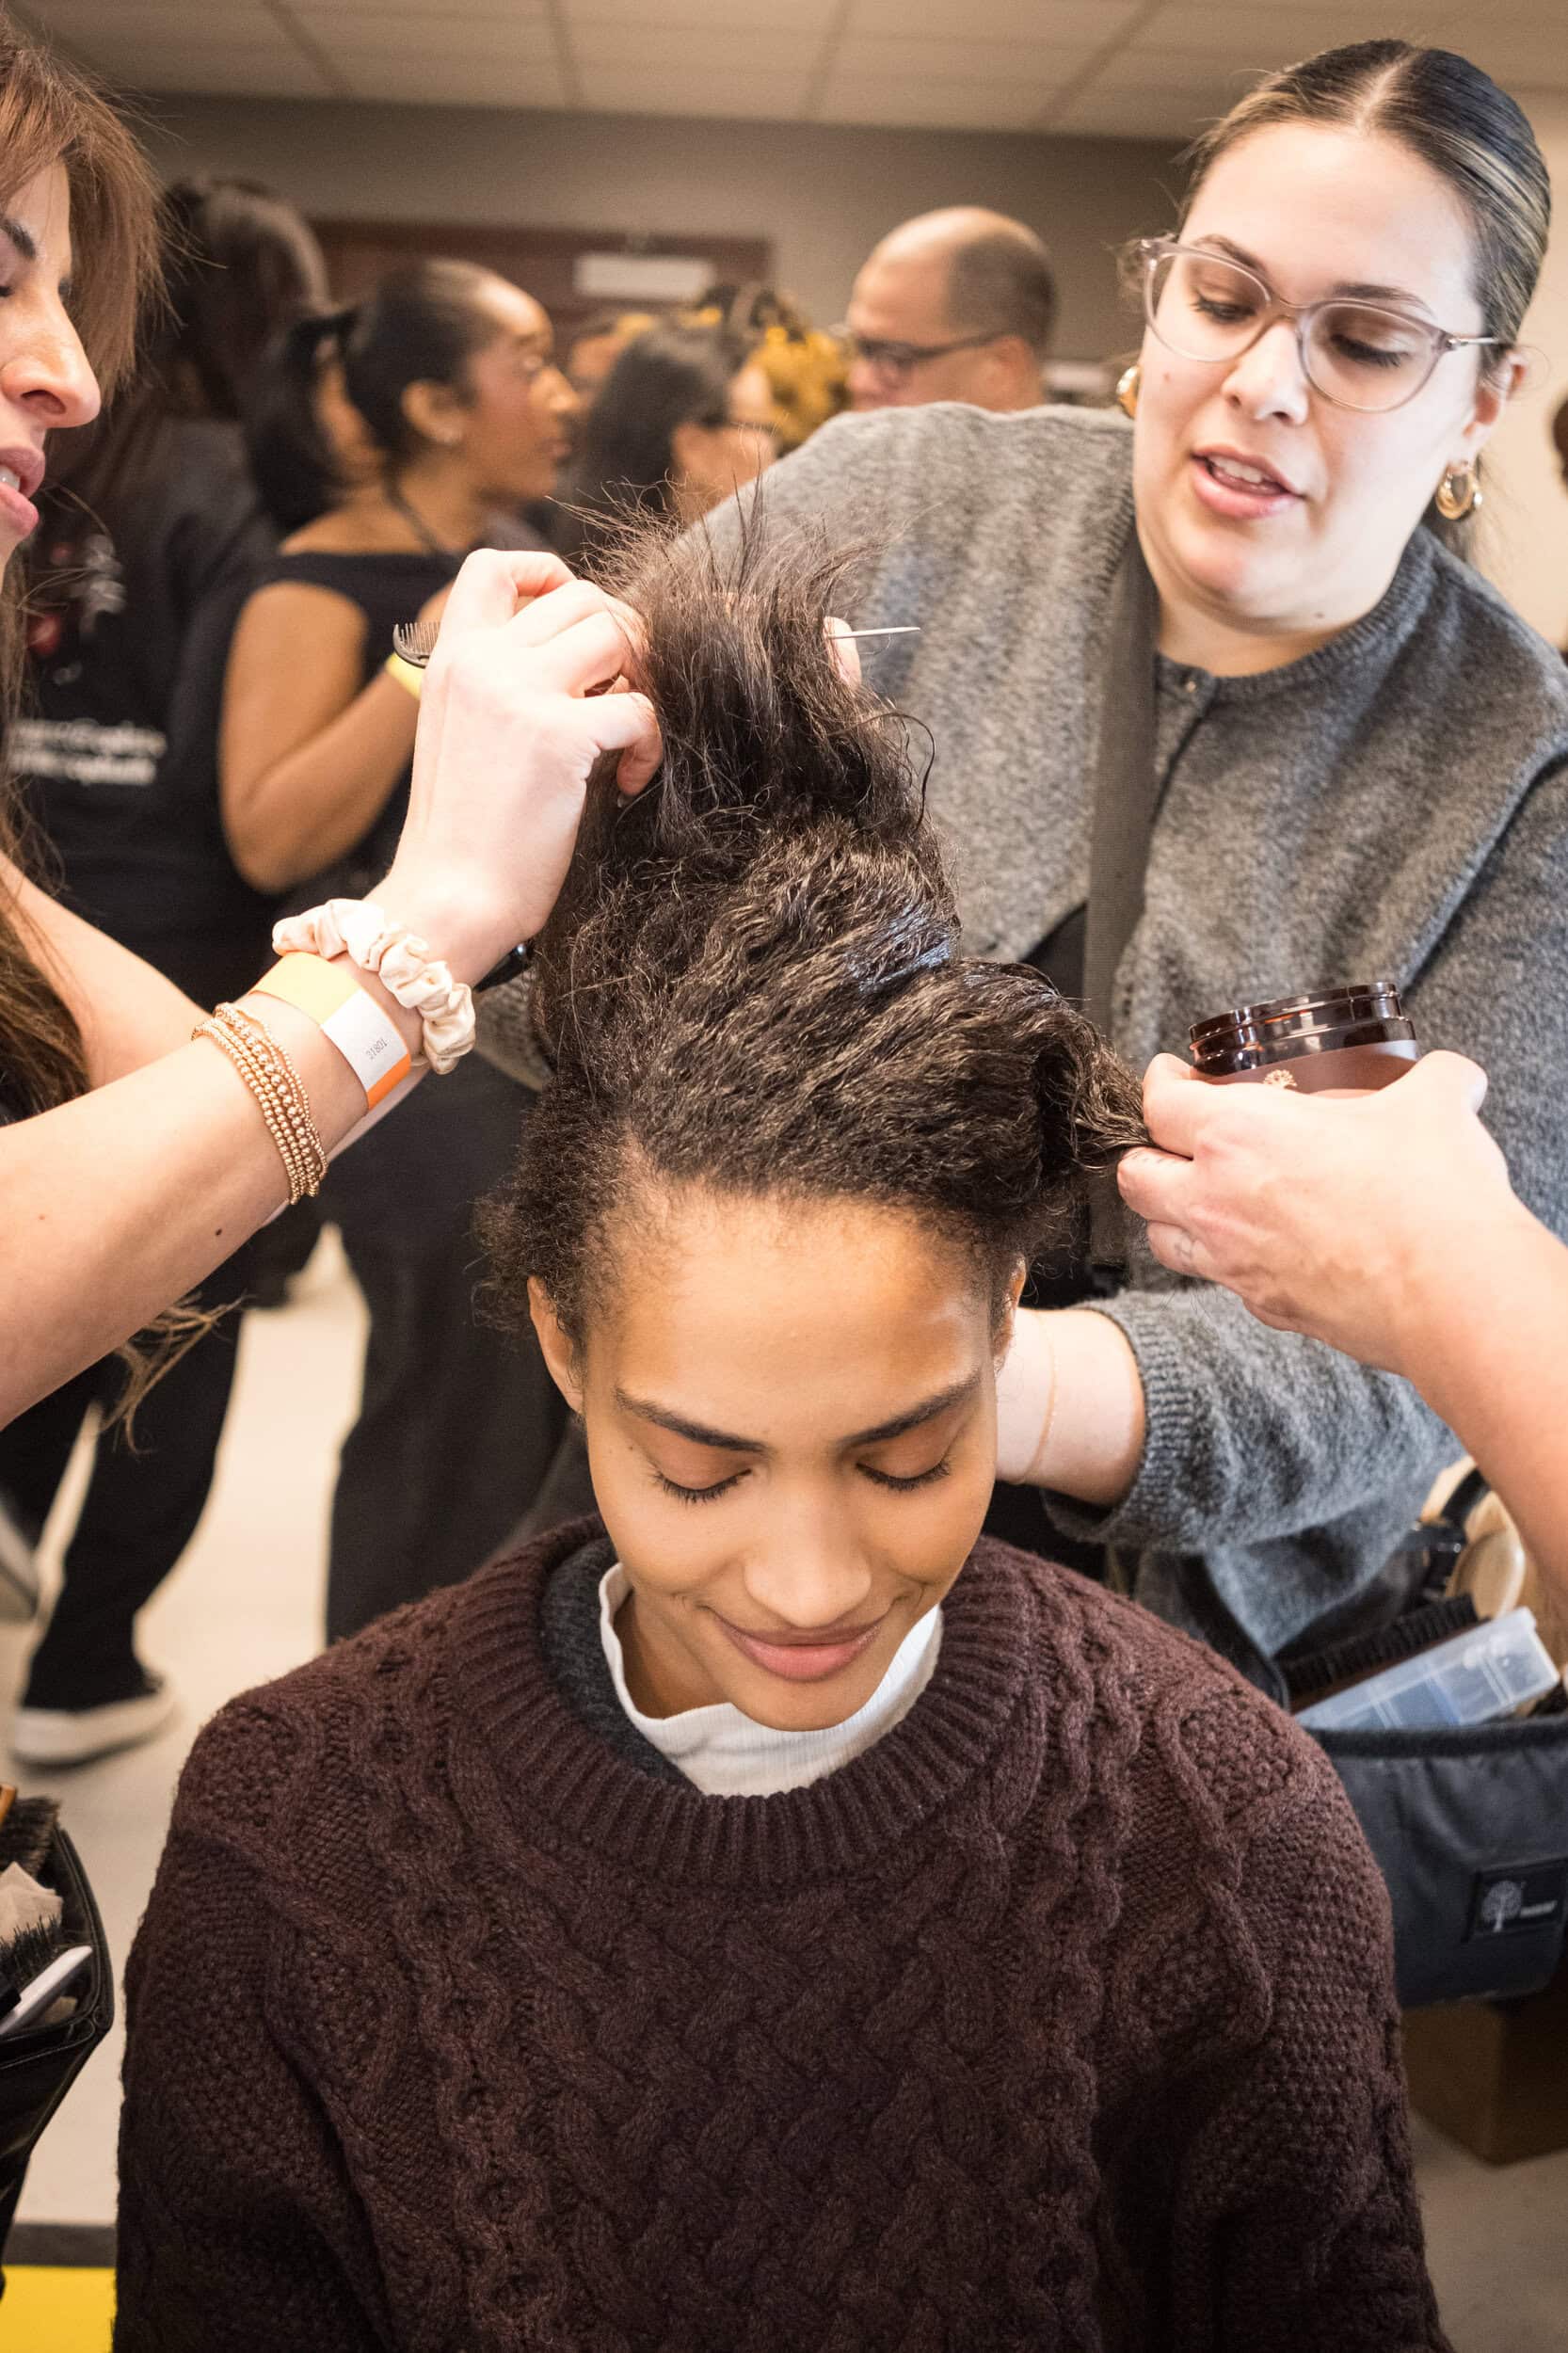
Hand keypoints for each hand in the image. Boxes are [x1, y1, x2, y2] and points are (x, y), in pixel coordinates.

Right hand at [379, 550, 661, 980]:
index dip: (547, 575)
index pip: (492, 566)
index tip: (573, 625)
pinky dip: (651, 743)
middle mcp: (481, 662)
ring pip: (615, 632)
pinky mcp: (559, 737)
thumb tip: (587, 661)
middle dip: (620, 637)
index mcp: (451, 659)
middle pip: (581, 596)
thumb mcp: (461, 736)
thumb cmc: (463, 836)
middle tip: (622, 694)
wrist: (445, 901)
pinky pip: (640, 706)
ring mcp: (519, 694)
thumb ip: (502, 687)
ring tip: (627, 735)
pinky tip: (630, 781)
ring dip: (641, 678)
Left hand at [1117, 1050, 1518, 1374]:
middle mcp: (1216, 1200)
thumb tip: (1453, 1076)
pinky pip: (1222, 1282)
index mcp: (1237, 1135)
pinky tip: (1266, 1249)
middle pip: (1135, 1177)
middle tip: (1175, 1140)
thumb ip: (1436, 1079)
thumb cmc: (1428, 1195)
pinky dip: (1228, 1263)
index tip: (1172, 1074)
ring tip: (1206, 1197)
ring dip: (1172, 1214)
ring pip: (1162, 1239)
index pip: (1160, 1104)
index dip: (1159, 1082)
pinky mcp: (1264, 1307)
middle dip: (1146, 1154)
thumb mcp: (1436, 1105)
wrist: (1451, 1293)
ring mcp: (1232, 1262)